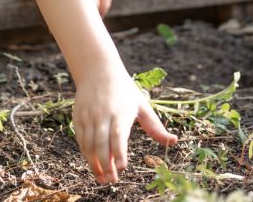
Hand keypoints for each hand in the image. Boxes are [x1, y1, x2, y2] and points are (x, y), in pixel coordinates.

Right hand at [73, 68, 176, 183]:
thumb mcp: (142, 105)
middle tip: (111, 181)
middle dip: (105, 164)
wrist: (98, 70)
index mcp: (120, 112)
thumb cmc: (124, 90)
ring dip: (94, 163)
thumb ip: (155, 126)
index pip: (118, 135)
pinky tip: (93, 163)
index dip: (119, 152)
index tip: (122, 168)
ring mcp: (88, 116)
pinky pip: (81, 139)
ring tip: (102, 178)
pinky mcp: (78, 117)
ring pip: (89, 144)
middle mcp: (102, 115)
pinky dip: (85, 153)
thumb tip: (174, 141)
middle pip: (101, 143)